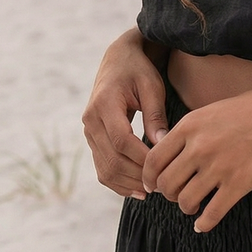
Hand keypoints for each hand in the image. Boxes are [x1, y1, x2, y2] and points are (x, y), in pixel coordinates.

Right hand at [82, 29, 168, 197]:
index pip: (122, 140)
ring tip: (152, 190)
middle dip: (137, 175)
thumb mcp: (152, 86)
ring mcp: (89, 132)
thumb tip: (162, 145)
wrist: (117, 61)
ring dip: (128, 183)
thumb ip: (156, 115)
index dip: (142, 158)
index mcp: (105, 104)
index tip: (162, 169)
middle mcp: (91, 120)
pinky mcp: (92, 140)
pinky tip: (137, 189)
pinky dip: (118, 182)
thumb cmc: (138, 71)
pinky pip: (101, 168)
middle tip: (162, 185)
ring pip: (105, 168)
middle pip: (112, 158)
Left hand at [142, 83, 251, 232]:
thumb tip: (167, 156)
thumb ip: (189, 132)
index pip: (153, 160)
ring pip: (185, 201)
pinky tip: (203, 224)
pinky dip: (204, 224)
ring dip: (186, 208)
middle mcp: (200, 147)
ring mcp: (220, 166)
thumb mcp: (212, 111)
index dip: (149, 177)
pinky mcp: (240, 183)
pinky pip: (212, 214)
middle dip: (168, 195)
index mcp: (189, 126)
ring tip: (193, 207)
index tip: (153, 185)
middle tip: (176, 196)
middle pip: (166, 184)